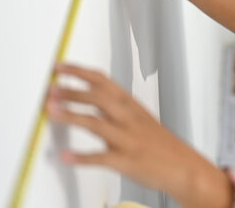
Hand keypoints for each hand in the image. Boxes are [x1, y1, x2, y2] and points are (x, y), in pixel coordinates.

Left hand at [46, 64, 233, 207]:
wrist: (184, 167)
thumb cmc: (160, 143)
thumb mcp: (141, 117)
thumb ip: (117, 107)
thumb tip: (89, 96)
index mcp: (131, 105)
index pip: (103, 80)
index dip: (79, 72)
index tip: (60, 67)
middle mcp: (128, 118)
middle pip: (98, 97)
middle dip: (72, 91)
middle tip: (50, 87)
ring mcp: (127, 139)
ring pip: (96, 123)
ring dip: (71, 115)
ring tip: (51, 110)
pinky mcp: (125, 161)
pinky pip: (100, 158)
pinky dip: (80, 157)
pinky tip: (64, 156)